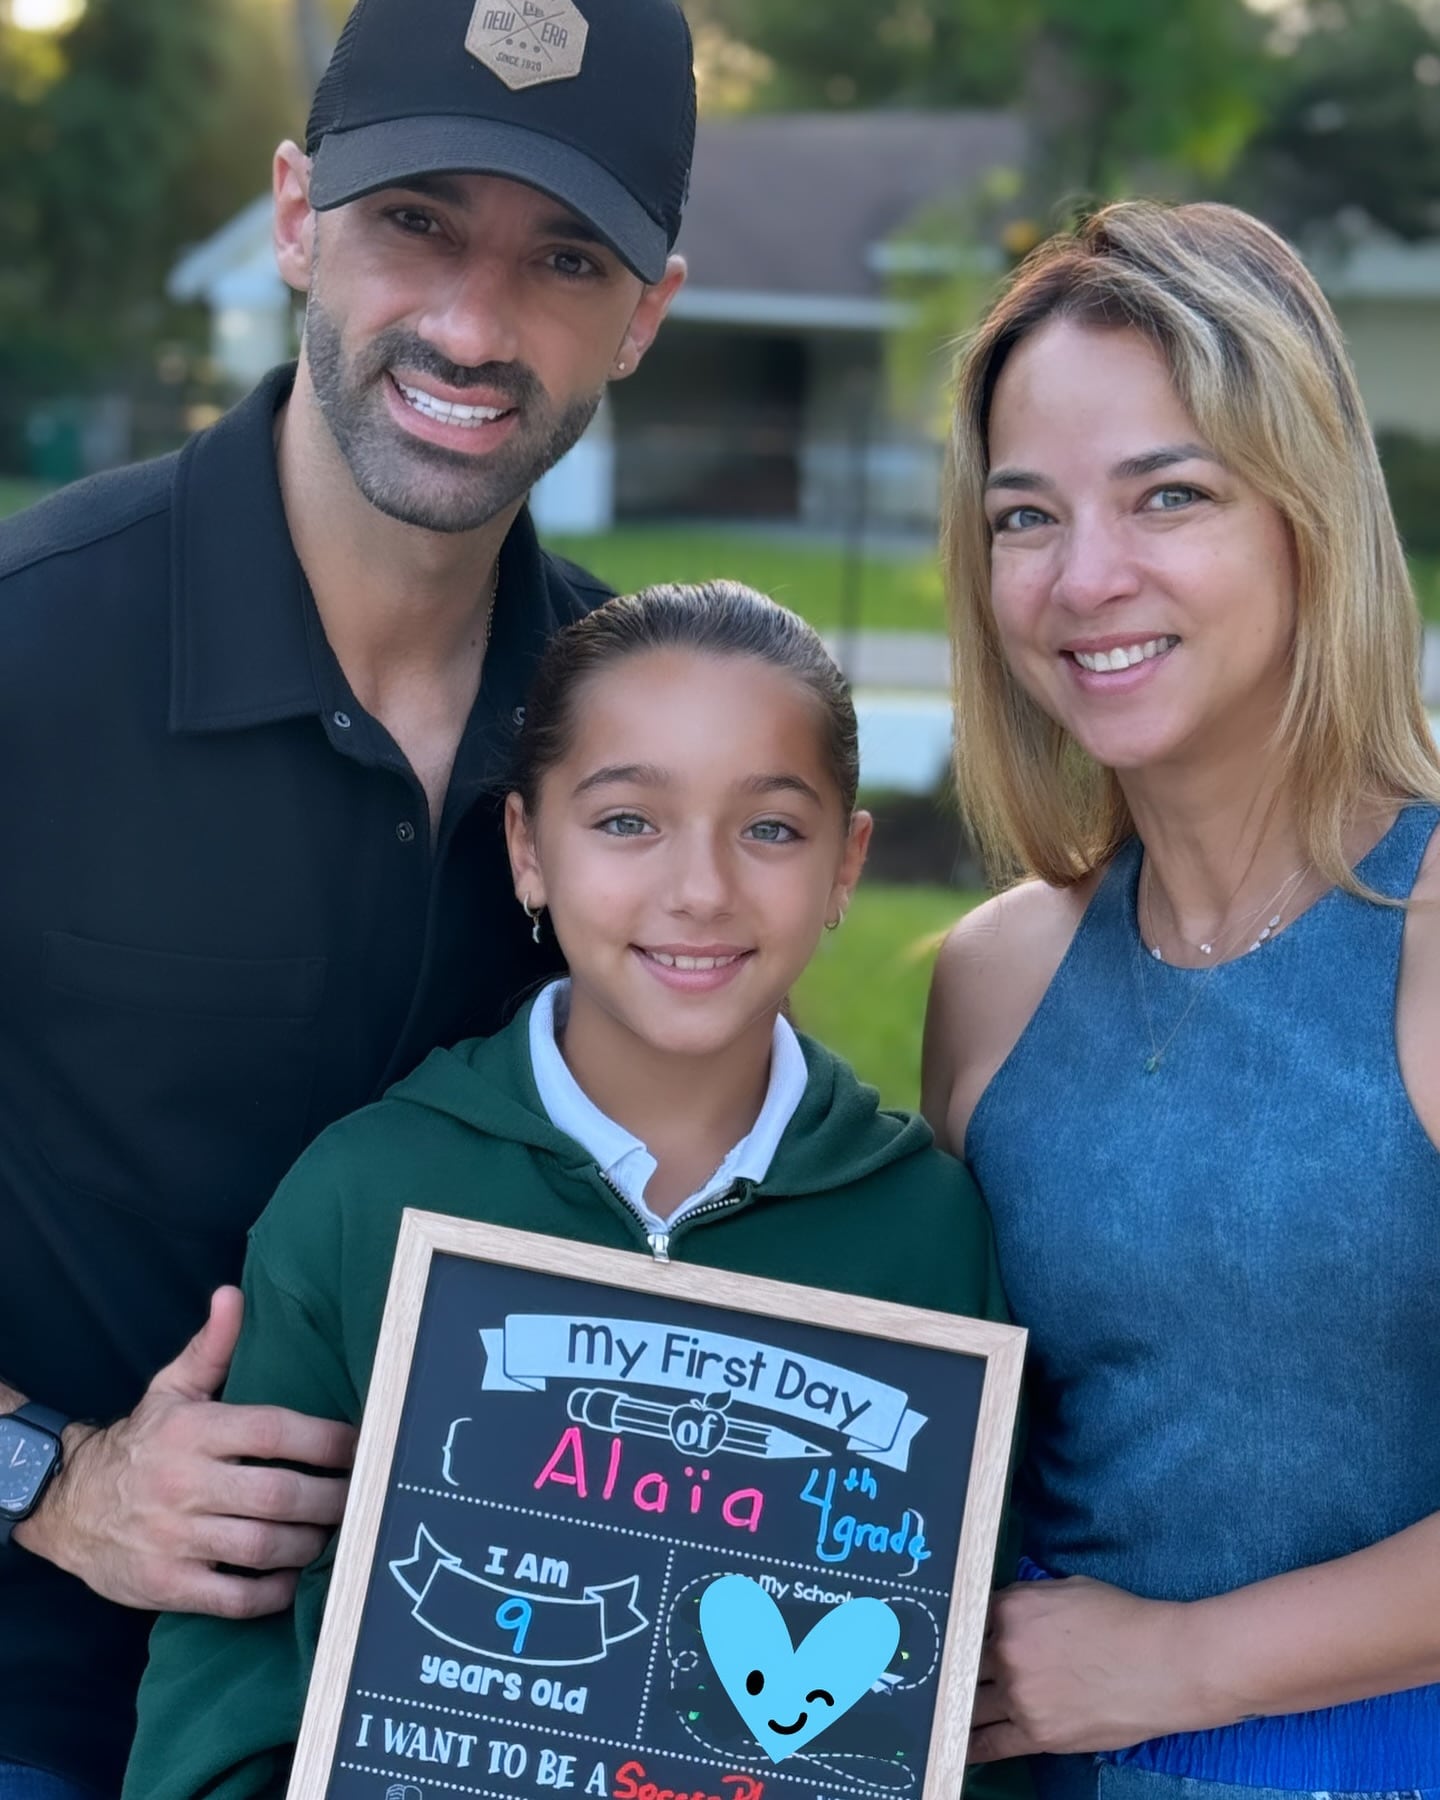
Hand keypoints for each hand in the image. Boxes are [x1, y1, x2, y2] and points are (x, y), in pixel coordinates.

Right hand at [14, 1286, 355, 1618]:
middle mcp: (184, 1485)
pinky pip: (235, 1597)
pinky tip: (295, 1577)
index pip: (274, 1431)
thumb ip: (210, 1346)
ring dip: (311, 1543)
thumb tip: (234, 1294)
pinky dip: (273, 1592)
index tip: (362, 1444)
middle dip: (331, 1498)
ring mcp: (174, 1539)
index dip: (326, 1440)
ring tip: (337, 1532)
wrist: (69, 1508)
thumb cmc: (139, 1444)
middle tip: (362, 1496)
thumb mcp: (170, 1389)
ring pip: (264, 1547)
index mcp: (193, 1432)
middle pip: (278, 1494)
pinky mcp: (167, 1585)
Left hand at [968, 1576, 1195, 1761]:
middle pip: (965, 1661)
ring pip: (971, 1703)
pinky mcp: (1038, 1734)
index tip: (954, 1637)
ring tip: (946, 1707)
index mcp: (1011, 1609)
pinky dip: (971, 1745)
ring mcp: (1020, 1696)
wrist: (1163, 1664)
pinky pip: (991, 1744)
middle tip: (946, 1671)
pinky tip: (957, 1741)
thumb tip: (1003, 1612)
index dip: (965, 1628)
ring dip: (960, 1703)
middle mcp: (1007, 1651)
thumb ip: (1024, 1600)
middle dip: (960, 1666)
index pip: (970, 1618)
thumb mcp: (1065, 1589)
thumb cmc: (1121, 1619)